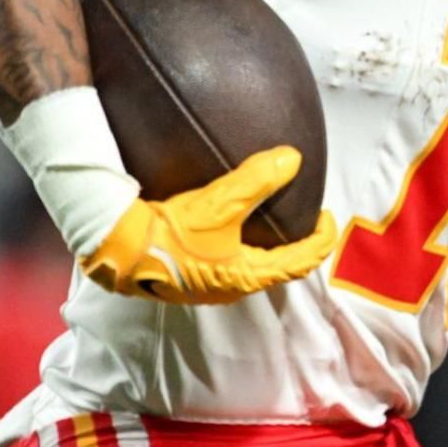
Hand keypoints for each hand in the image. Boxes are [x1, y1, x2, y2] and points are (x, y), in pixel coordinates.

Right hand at [81, 146, 337, 304]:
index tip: (328, 218)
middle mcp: (232, 287)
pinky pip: (229, 262)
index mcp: (248, 276)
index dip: (320, 241)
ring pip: (252, 267)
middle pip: (278, 268)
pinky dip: (243, 245)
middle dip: (296, 244)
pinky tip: (232, 226)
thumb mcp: (219, 204)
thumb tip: (293, 159)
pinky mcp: (190, 276)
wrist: (119, 250)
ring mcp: (209, 285)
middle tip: (304, 217)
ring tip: (271, 218)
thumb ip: (258, 180)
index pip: (300, 262)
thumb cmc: (172, 234)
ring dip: (268, 246)